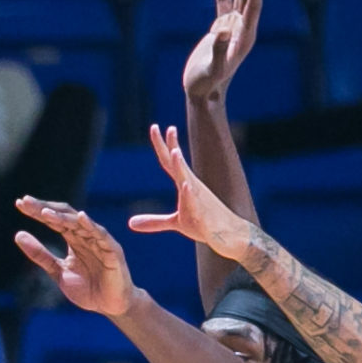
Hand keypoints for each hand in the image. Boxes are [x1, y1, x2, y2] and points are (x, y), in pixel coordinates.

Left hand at [13, 197, 137, 315]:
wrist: (109, 307)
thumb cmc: (87, 289)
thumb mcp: (57, 271)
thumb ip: (40, 255)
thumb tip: (18, 234)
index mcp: (73, 238)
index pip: (53, 220)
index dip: (37, 211)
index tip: (19, 204)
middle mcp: (85, 235)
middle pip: (64, 215)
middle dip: (45, 209)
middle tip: (26, 202)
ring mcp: (99, 241)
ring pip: (80, 223)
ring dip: (63, 217)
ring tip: (45, 213)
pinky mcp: (112, 250)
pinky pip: (101, 235)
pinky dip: (91, 226)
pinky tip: (80, 217)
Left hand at [128, 124, 256, 262]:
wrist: (230, 236)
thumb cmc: (204, 225)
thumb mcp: (176, 223)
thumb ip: (154, 221)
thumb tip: (130, 223)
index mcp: (184, 185)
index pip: (170, 162)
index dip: (164, 145)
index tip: (156, 126)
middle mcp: (191, 187)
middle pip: (176, 164)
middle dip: (169, 146)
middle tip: (162, 127)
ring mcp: (198, 200)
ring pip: (187, 180)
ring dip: (181, 167)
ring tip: (175, 151)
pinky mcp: (203, 216)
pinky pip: (195, 204)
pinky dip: (190, 195)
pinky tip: (186, 186)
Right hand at [182, 0, 262, 103]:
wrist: (202, 93)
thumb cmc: (207, 84)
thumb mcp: (212, 69)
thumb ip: (217, 50)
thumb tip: (221, 31)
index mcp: (244, 38)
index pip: (253, 7)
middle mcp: (242, 29)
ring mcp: (232, 27)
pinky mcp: (220, 27)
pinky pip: (223, 2)